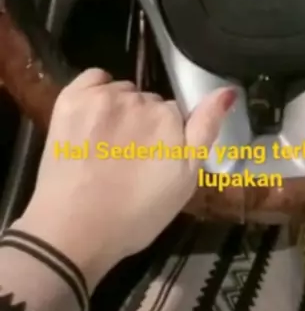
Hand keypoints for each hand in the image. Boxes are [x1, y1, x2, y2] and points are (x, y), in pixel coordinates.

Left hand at [14, 68, 235, 289]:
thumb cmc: (136, 215)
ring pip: (122, 92)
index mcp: (169, 117)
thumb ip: (206, 130)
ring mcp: (102, 97)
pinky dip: (95, 91)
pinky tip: (91, 120)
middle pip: (148, 101)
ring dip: (120, 109)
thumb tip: (228, 90)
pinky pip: (93, 78)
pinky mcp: (71, 99)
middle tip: (130, 159)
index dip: (167, 136)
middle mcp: (138, 99)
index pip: (175, 113)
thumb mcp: (185, 180)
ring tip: (107, 147)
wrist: (72, 232)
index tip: (154, 160)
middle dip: (144, 122)